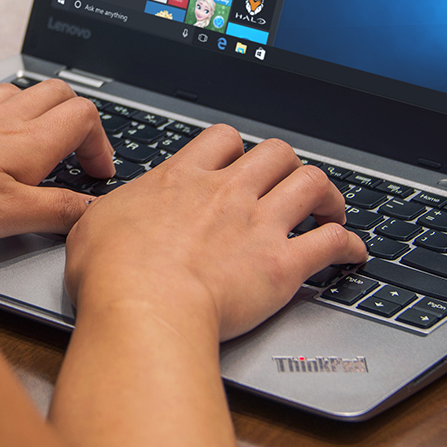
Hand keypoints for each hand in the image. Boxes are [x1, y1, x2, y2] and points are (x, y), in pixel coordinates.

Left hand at [0, 80, 114, 243]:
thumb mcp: (5, 215)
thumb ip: (54, 211)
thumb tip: (94, 211)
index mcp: (28, 142)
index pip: (84, 117)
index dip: (101, 144)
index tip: (97, 177)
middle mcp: (3, 121)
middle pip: (58, 93)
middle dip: (79, 119)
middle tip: (78, 158)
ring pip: (21, 93)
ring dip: (42, 111)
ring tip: (42, 143)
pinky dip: (2, 112)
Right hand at [64, 127, 366, 340]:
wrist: (144, 307)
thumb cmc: (112, 274)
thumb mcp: (93, 228)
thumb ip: (108, 214)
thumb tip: (100, 217)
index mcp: (182, 179)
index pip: (222, 139)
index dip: (236, 148)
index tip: (238, 162)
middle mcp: (227, 192)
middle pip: (275, 152)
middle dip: (286, 164)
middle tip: (287, 182)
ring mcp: (259, 225)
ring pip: (311, 183)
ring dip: (327, 193)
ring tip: (330, 207)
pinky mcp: (283, 264)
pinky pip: (331, 242)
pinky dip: (349, 244)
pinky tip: (353, 252)